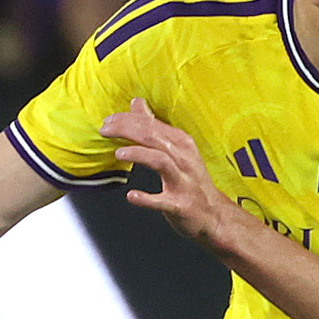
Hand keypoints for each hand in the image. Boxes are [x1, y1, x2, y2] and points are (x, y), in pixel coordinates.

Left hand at [105, 97, 235, 248]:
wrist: (213, 214)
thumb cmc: (190, 181)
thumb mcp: (176, 149)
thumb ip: (155, 127)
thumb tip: (137, 104)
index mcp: (181, 143)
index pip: (151, 124)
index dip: (128, 119)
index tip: (108, 121)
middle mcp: (183, 159)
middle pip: (154, 137)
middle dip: (127, 130)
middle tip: (106, 130)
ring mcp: (183, 182)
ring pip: (161, 161)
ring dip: (139, 154)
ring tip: (119, 153)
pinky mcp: (180, 205)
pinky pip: (162, 201)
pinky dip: (147, 199)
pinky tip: (132, 196)